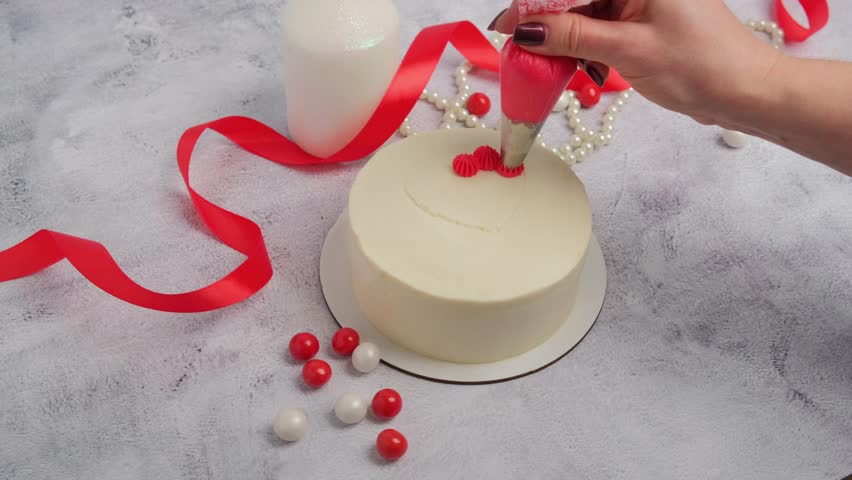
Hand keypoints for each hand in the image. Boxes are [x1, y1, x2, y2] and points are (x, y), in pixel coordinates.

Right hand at [492, 0, 780, 126]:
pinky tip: (581, 67)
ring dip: (566, 40)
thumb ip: (573, 35)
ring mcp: (640, 0)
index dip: (536, 4)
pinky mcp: (641, 20)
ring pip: (584, 13)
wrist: (744, 90)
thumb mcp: (628, 49)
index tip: (507, 27)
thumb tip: (525, 29)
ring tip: (553, 66)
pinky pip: (599, 27)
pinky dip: (585, 48)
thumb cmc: (700, 64)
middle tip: (523, 52)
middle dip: (549, 23)